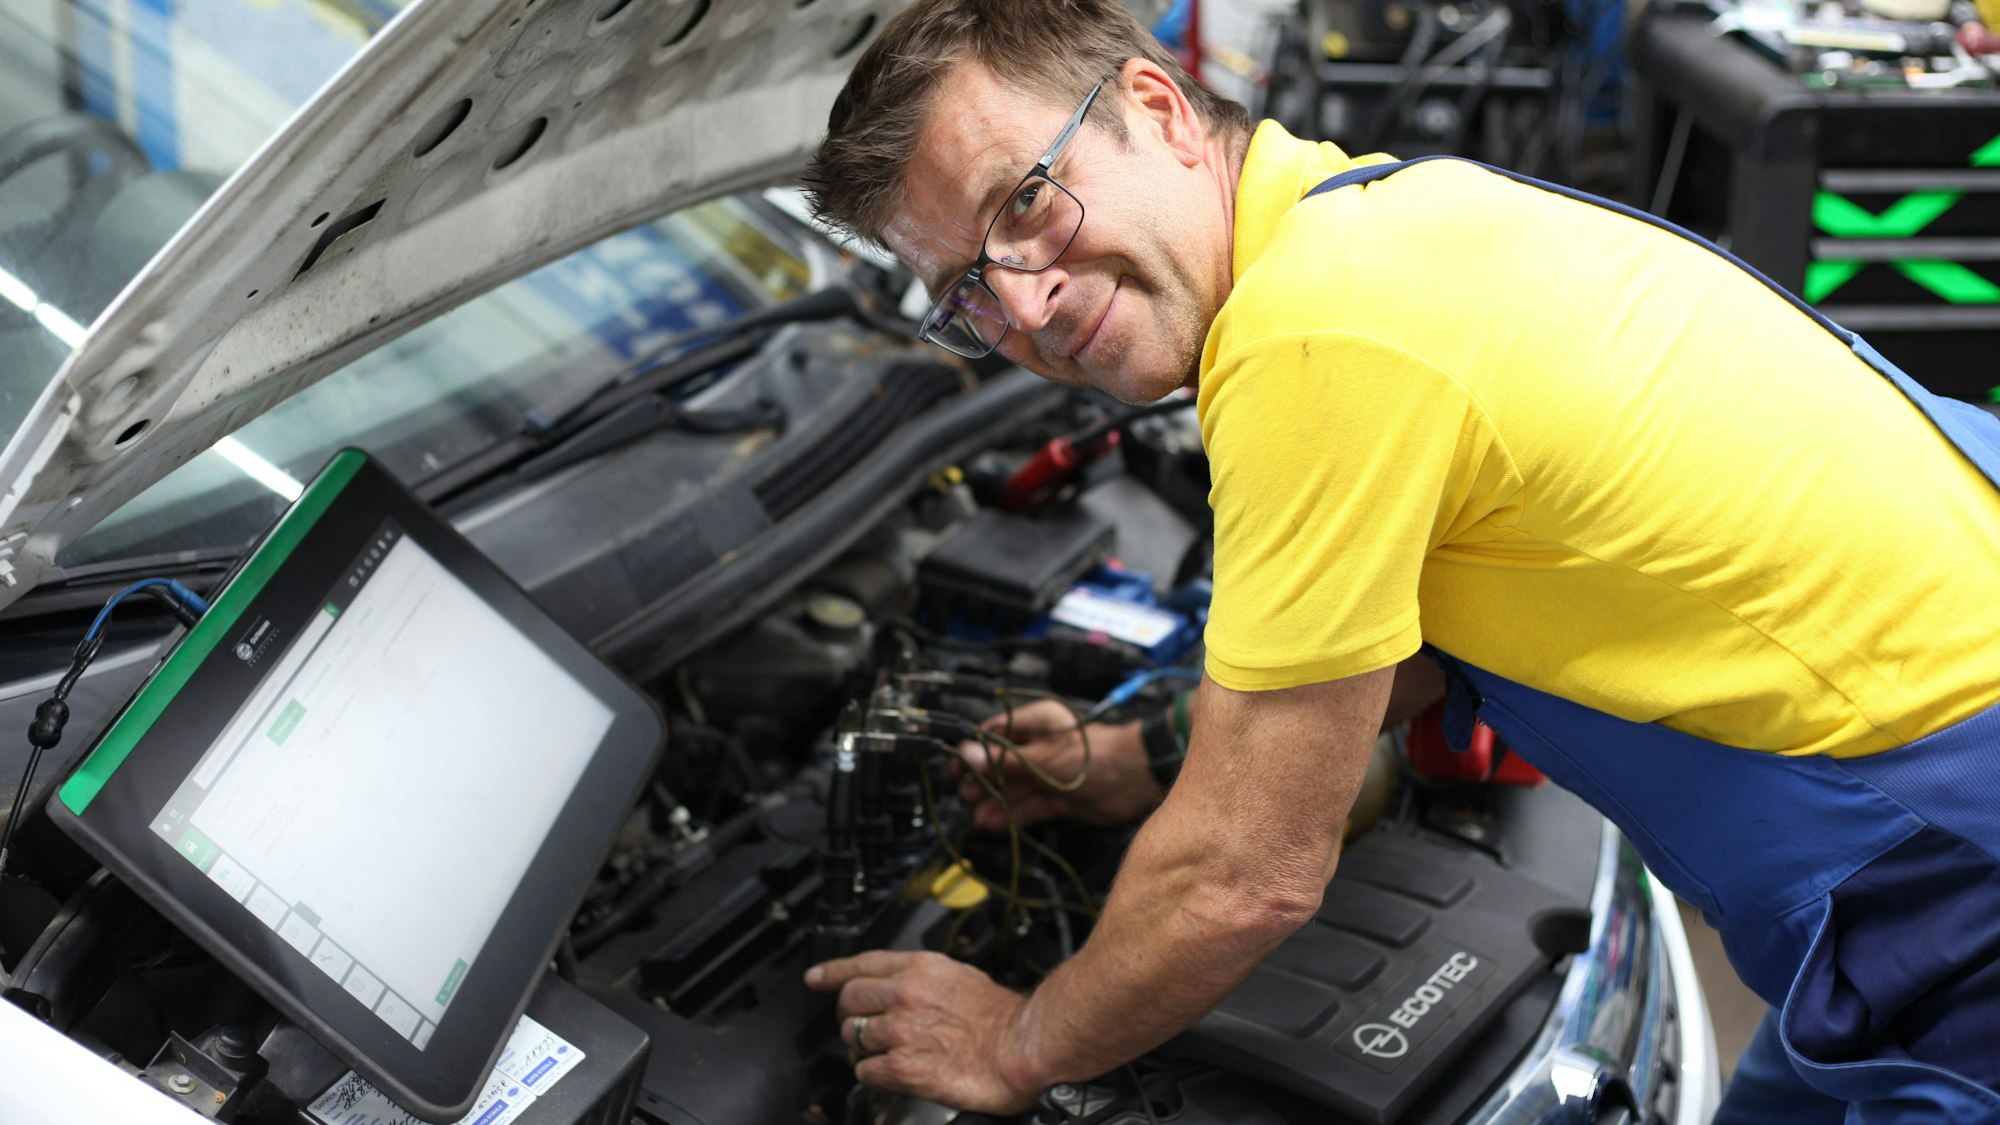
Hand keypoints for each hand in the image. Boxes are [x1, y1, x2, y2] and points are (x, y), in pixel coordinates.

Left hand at [807, 950, 1042, 1113]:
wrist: (1022, 1048)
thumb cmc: (1002, 1018)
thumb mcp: (961, 977)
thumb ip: (926, 979)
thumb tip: (905, 985)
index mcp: (920, 968)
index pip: (861, 964)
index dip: (833, 972)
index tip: (816, 978)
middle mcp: (904, 994)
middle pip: (849, 1000)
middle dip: (851, 1015)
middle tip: (863, 1026)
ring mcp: (900, 1030)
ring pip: (853, 1036)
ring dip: (865, 1047)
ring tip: (888, 1052)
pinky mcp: (901, 1066)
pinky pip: (865, 1070)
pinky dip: (874, 1074)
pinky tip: (891, 1073)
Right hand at [956, 700, 1162, 830]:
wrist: (1135, 779)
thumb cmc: (1093, 756)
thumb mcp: (1041, 758)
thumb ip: (1003, 761)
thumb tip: (967, 754)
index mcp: (1036, 723)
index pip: (995, 733)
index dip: (973, 750)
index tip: (956, 767)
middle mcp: (1041, 747)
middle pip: (1003, 764)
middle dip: (983, 780)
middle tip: (965, 794)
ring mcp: (1050, 773)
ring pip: (1016, 788)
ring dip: (996, 801)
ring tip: (976, 815)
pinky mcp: (1060, 797)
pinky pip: (1031, 805)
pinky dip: (1013, 814)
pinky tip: (994, 823)